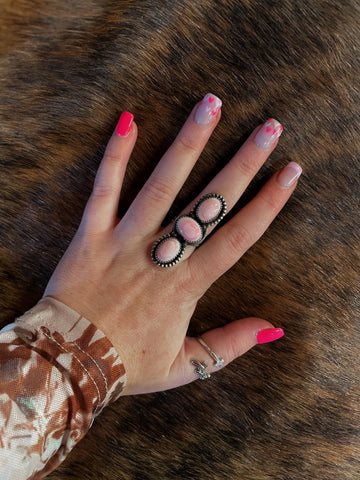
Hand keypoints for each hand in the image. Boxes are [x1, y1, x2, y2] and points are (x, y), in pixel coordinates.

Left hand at [44, 94, 301, 394]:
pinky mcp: (90, 235)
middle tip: (267, 128)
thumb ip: (229, 346)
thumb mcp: (184, 367)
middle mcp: (161, 257)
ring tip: (210, 106)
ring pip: (161, 185)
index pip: (238, 237)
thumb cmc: (126, 365)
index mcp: (186, 286)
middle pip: (209, 203)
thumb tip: (271, 329)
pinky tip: (129, 121)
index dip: (267, 203)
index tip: (289, 172)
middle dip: (242, 163)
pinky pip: (103, 190)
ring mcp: (124, 241)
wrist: (69, 364)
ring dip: (188, 144)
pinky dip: (115, 156)